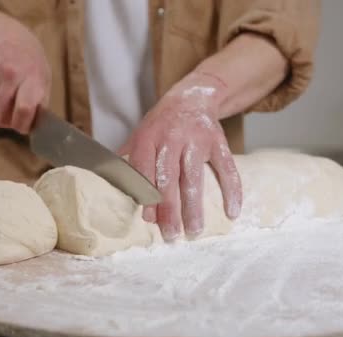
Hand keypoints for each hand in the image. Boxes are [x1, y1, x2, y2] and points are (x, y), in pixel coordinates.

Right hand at [0, 20, 49, 133]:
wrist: (4, 33)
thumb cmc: (30, 59)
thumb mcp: (44, 76)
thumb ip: (41, 101)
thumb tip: (35, 125)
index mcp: (32, 77)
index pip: (24, 109)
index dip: (22, 124)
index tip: (23, 127)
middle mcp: (10, 75)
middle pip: (2, 114)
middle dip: (7, 123)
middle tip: (13, 120)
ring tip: (4, 107)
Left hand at [121, 72, 241, 239]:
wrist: (192, 97)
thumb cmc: (162, 123)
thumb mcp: (140, 134)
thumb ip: (128, 160)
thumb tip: (111, 190)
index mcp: (149, 137)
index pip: (146, 170)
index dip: (147, 194)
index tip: (150, 219)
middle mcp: (172, 138)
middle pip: (170, 178)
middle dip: (170, 209)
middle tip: (171, 234)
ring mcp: (197, 140)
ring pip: (195, 177)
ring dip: (195, 207)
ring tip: (194, 231)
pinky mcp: (218, 142)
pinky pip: (227, 168)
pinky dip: (232, 190)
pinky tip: (232, 212)